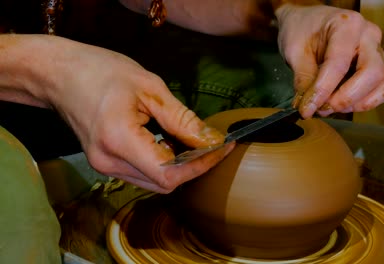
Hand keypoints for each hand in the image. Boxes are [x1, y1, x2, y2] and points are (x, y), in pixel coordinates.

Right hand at [45, 37, 233, 192]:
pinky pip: (142, 173)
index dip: (200, 165)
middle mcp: (109, 162)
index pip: (170, 173)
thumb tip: (211, 140)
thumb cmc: (102, 72)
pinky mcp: (104, 164)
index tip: (221, 148)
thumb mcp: (150, 88)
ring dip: (178, 166)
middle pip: (164, 183)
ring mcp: (104, 167)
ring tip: (190, 141)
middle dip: (193, 166)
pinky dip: (162, 163)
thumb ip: (183, 119)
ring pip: (154, 181)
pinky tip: (170, 143)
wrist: (60, 75)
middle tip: (210, 143)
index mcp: (119, 140)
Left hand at [274, 3, 383, 117]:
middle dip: (346, 99)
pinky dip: (372, 100)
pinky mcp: (383, 63)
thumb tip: (308, 108)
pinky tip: (348, 103)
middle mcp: (369, 35)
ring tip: (335, 107)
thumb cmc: (301, 30)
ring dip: (362, 102)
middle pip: (372, 73)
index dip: (323, 91)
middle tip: (323, 109)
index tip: (307, 109)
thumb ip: (303, 80)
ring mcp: (379, 49)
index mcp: (346, 25)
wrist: (306, 22)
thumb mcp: (294, 52)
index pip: (339, 64)